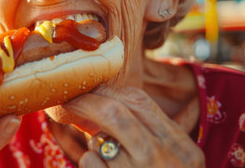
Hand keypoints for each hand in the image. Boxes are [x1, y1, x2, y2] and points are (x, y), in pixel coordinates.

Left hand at [62, 85, 204, 166]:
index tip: (92, 91)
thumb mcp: (173, 161)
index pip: (140, 102)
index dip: (110, 92)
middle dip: (86, 103)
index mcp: (183, 149)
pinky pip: (91, 162)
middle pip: (114, 113)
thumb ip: (149, 133)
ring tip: (107, 155)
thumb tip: (106, 101)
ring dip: (94, 142)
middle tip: (69, 100)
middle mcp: (164, 159)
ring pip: (99, 139)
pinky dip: (91, 162)